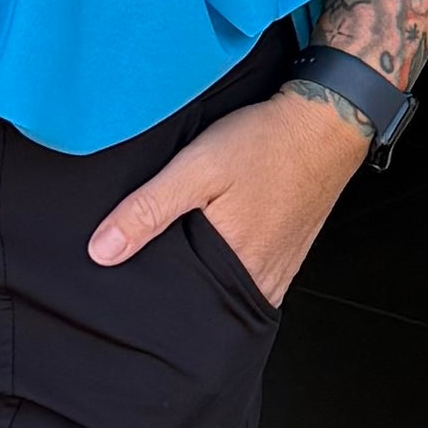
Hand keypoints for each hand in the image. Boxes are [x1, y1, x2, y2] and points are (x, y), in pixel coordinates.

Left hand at [85, 81, 375, 310]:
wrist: (326, 123)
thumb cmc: (265, 142)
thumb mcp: (197, 168)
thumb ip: (149, 210)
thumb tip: (102, 252)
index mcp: (233, 266)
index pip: (179, 305)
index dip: (151, 296)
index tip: (127, 286)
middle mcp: (259, 278)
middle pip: (204, 302)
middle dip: (176, 292)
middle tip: (148, 271)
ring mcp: (278, 270)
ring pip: (227, 292)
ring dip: (204, 284)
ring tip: (180, 261)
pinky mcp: (288, 256)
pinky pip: (251, 279)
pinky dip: (229, 273)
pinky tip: (215, 250)